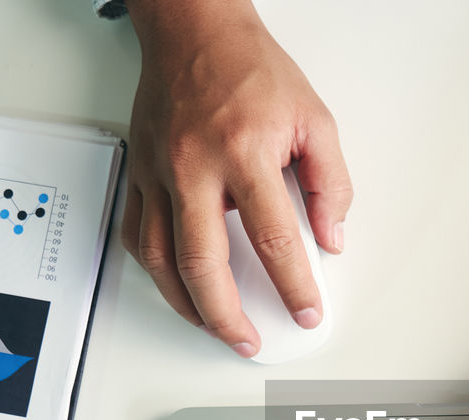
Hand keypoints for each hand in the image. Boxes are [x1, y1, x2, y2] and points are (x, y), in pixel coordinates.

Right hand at [121, 0, 351, 356]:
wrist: (194, 30)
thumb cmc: (251, 70)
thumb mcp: (314, 119)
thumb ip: (329, 182)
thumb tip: (331, 235)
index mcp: (244, 153)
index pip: (273, 239)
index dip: (294, 286)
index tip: (307, 311)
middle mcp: (194, 167)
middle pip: (203, 264)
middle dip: (227, 316)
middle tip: (248, 340)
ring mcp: (158, 172)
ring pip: (161, 259)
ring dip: (187, 304)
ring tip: (213, 325)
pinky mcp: (138, 171)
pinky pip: (137, 234)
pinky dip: (156, 269)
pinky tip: (176, 285)